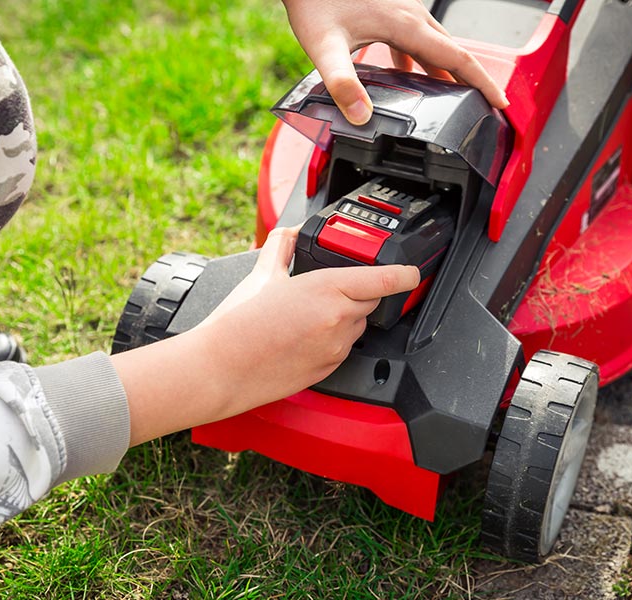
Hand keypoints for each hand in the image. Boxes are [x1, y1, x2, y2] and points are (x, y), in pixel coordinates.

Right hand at [115, 227, 419, 445]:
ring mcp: (335, 348)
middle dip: (358, 292)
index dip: (403, 274)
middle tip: (331, 290)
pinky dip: (333, 339)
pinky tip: (304, 336)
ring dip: (345, 317)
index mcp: (327, 289)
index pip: (382, 279)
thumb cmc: (237, 325)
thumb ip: (281, 248)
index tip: (411, 272)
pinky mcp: (328, 369)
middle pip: (370, 301)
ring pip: (357, 326)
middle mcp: (338, 319)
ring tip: (308, 316)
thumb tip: (288, 234)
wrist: (220, 368)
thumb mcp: (262, 274)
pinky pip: (343, 348)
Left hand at [281, 0, 508, 125]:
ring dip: (446, 71)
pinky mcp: (389, 9)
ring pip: (435, 45)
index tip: (500, 103)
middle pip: (453, 52)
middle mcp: (411, 15)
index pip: (458, 59)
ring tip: (449, 98)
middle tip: (483, 107)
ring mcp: (402, 10)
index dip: (483, 83)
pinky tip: (406, 75)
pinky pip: (416, 38)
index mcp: (406, 26)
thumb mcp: (324, 46)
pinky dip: (421, 60)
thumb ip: (342, 83)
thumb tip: (360, 115)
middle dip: (472, 81)